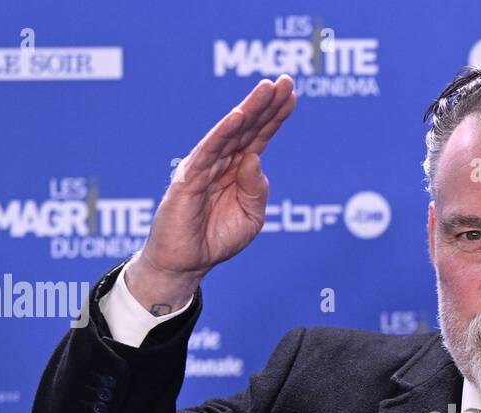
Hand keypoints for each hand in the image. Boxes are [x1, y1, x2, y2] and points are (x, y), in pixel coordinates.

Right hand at [126, 75, 298, 313]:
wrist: (188, 263)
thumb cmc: (217, 239)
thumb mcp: (251, 217)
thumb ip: (257, 190)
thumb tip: (255, 159)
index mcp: (238, 170)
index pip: (260, 136)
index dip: (275, 115)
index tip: (292, 93)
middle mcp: (222, 163)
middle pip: (248, 128)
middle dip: (266, 103)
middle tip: (285, 80)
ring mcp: (204, 168)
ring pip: (230, 133)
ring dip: (249, 110)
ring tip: (266, 90)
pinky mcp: (189, 179)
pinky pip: (208, 152)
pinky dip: (223, 133)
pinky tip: (238, 116)